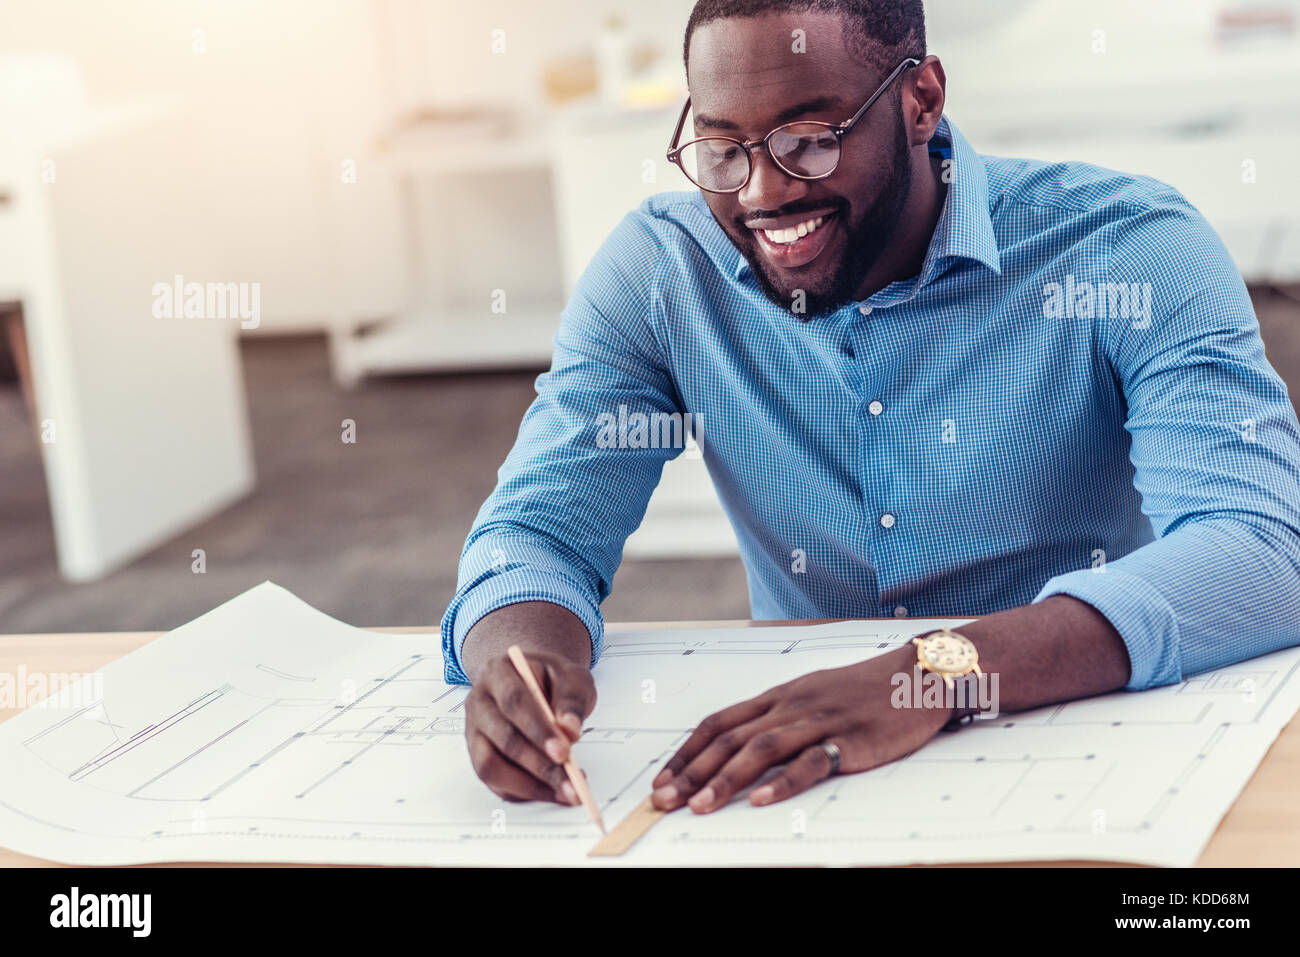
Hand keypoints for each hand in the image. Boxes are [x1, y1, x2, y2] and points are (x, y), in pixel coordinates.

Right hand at [464, 649, 596, 804]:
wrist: (535, 682)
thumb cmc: (550, 679)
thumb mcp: (570, 676)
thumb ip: (572, 699)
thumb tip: (569, 730)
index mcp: (498, 673)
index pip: (513, 701)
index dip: (538, 729)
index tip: (563, 750)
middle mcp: (479, 702)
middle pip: (502, 737)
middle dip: (538, 763)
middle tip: (569, 778)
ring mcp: (475, 732)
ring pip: (491, 765)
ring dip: (530, 784)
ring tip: (564, 789)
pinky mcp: (479, 756)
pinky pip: (496, 782)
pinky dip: (525, 792)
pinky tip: (552, 791)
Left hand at [649, 647, 949, 812]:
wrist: (918, 675)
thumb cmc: (865, 690)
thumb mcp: (812, 695)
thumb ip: (779, 718)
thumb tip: (740, 746)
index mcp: (779, 696)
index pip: (719, 722)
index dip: (686, 751)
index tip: (663, 778)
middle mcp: (791, 706)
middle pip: (730, 739)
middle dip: (692, 771)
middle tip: (663, 800)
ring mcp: (819, 722)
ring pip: (761, 749)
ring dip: (725, 779)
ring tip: (699, 806)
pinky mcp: (850, 741)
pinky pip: (811, 763)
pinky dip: (783, 783)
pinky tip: (760, 800)